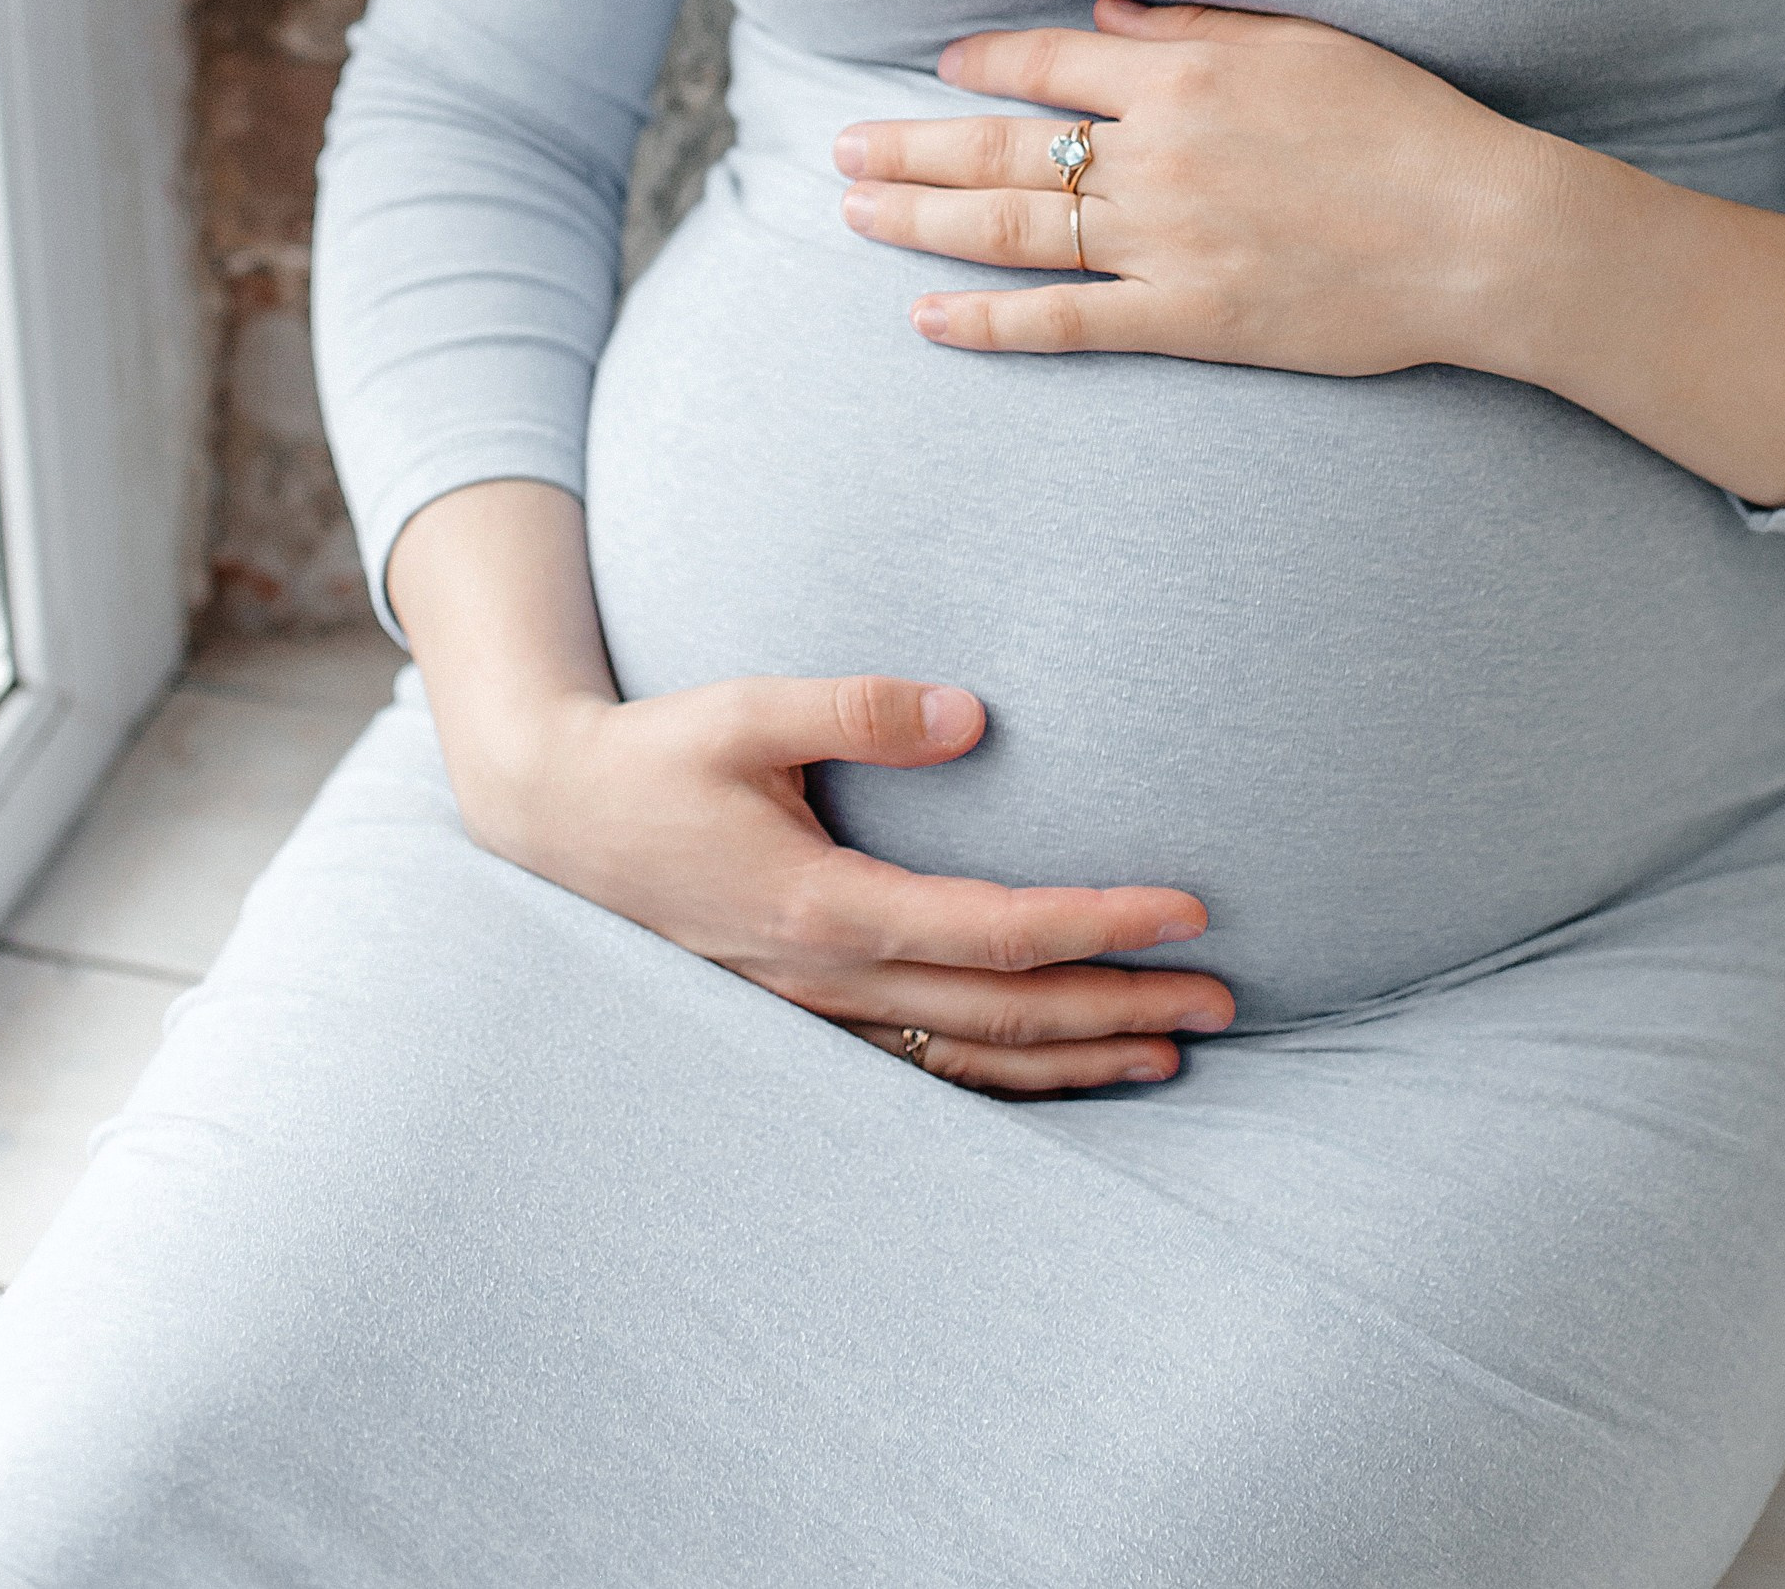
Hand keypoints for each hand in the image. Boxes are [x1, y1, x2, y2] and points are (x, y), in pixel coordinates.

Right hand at [389, 488, 1231, 1099]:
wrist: (556, 822)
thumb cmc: (655, 755)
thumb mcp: (745, 711)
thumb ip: (856, 707)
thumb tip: (973, 712)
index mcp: (826, 906)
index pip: (998, 931)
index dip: (1100, 925)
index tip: (1189, 908)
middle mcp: (830, 979)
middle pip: (1007, 1013)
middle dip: (1123, 1008)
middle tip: (1228, 998)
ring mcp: (817, 1014)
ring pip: (973, 1060)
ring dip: (1080, 1059)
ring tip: (1174, 1051)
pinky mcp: (808, 1015)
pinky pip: (927, 1069)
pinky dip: (1007, 1078)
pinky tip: (1063, 1071)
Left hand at [834, 0, 1559, 374]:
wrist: (1479, 233)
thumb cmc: (1408, 126)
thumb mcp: (1307, 42)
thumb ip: (1201, 23)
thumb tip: (1113, 15)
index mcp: (1185, 76)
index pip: (1051, 65)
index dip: (983, 65)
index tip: (938, 67)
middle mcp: (1157, 156)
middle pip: (1003, 147)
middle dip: (911, 147)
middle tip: (841, 148)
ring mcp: (1166, 243)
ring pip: (1014, 229)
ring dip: (923, 221)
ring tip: (855, 213)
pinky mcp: (1187, 319)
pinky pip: (1066, 321)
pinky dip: (989, 322)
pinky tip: (929, 319)